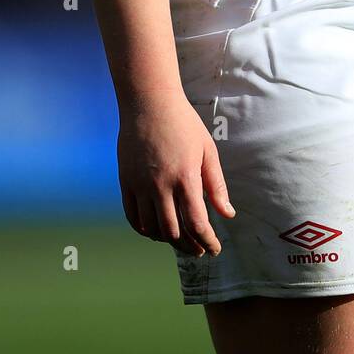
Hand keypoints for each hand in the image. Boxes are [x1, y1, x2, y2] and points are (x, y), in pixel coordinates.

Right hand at [116, 89, 235, 257]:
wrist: (149, 103)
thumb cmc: (183, 124)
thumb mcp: (207, 150)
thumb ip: (216, 185)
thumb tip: (228, 214)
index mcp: (186, 177)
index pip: (197, 223)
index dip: (207, 241)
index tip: (214, 249)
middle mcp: (161, 186)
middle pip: (174, 232)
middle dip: (189, 246)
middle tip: (199, 250)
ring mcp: (140, 185)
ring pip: (152, 228)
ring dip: (167, 240)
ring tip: (180, 241)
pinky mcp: (125, 183)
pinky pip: (132, 217)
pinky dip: (145, 230)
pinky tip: (156, 231)